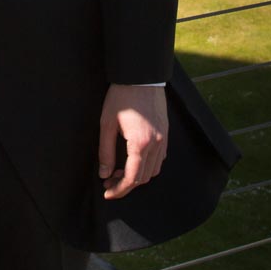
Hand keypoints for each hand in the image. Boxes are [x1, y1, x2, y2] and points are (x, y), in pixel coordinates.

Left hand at [97, 83, 167, 200]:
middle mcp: (156, 144)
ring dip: (137, 176)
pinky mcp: (166, 133)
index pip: (132, 177)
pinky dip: (148, 166)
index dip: (119, 189)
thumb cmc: (122, 97)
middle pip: (144, 177)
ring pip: (154, 170)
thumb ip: (105, 152)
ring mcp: (163, 138)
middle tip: (109, 182)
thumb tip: (104, 174)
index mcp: (140, 143)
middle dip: (126, 185)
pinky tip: (133, 160)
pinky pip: (160, 158)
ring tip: (119, 171)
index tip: (107, 193)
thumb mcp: (107, 124)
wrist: (140, 76)